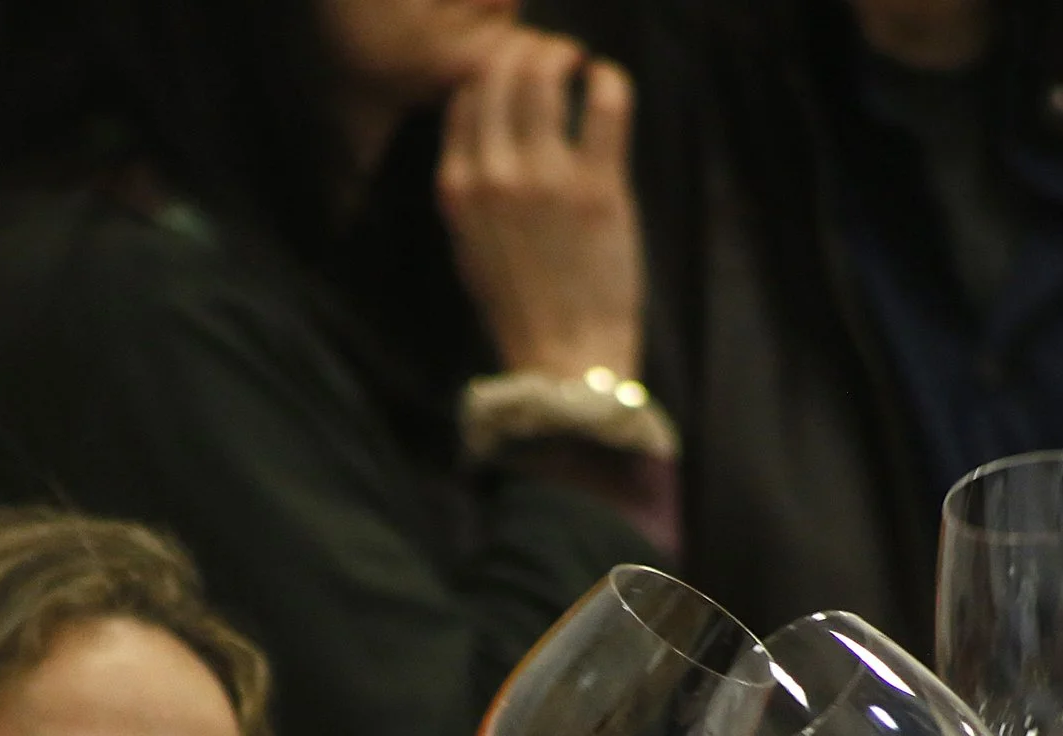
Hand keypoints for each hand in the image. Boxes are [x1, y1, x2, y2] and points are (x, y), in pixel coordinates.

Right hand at [437, 28, 643, 379]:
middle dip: (527, 50)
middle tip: (552, 58)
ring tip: (578, 64)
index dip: (491, 69)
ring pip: (544, 72)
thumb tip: (491, 130)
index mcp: (455, 187)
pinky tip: (606, 83)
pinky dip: (607, 79)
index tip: (515, 71)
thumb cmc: (523, 307)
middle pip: (500, 70)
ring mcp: (545, 178)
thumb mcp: (471, 244)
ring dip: (563, 55)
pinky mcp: (598, 187)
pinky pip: (604, 101)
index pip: (463, 94)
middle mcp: (492, 175)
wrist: (562, 359)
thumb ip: (472, 186)